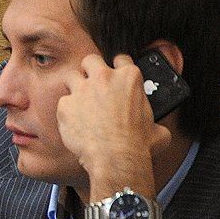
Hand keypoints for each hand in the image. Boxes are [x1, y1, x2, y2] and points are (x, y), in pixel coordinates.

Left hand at [57, 53, 170, 180]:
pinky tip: (74, 123)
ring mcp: (82, 90)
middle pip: (91, 61)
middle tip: (92, 85)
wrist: (115, 159)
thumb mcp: (156, 128)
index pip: (121, 60)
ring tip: (79, 103)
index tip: (114, 78)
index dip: (117, 68)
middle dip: (90, 70)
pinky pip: (63, 103)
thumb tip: (155, 129)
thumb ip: (151, 119)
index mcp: (129, 78)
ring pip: (71, 77)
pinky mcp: (65, 105)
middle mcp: (104, 78)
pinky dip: (67, 111)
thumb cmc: (137, 145)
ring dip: (74, 87)